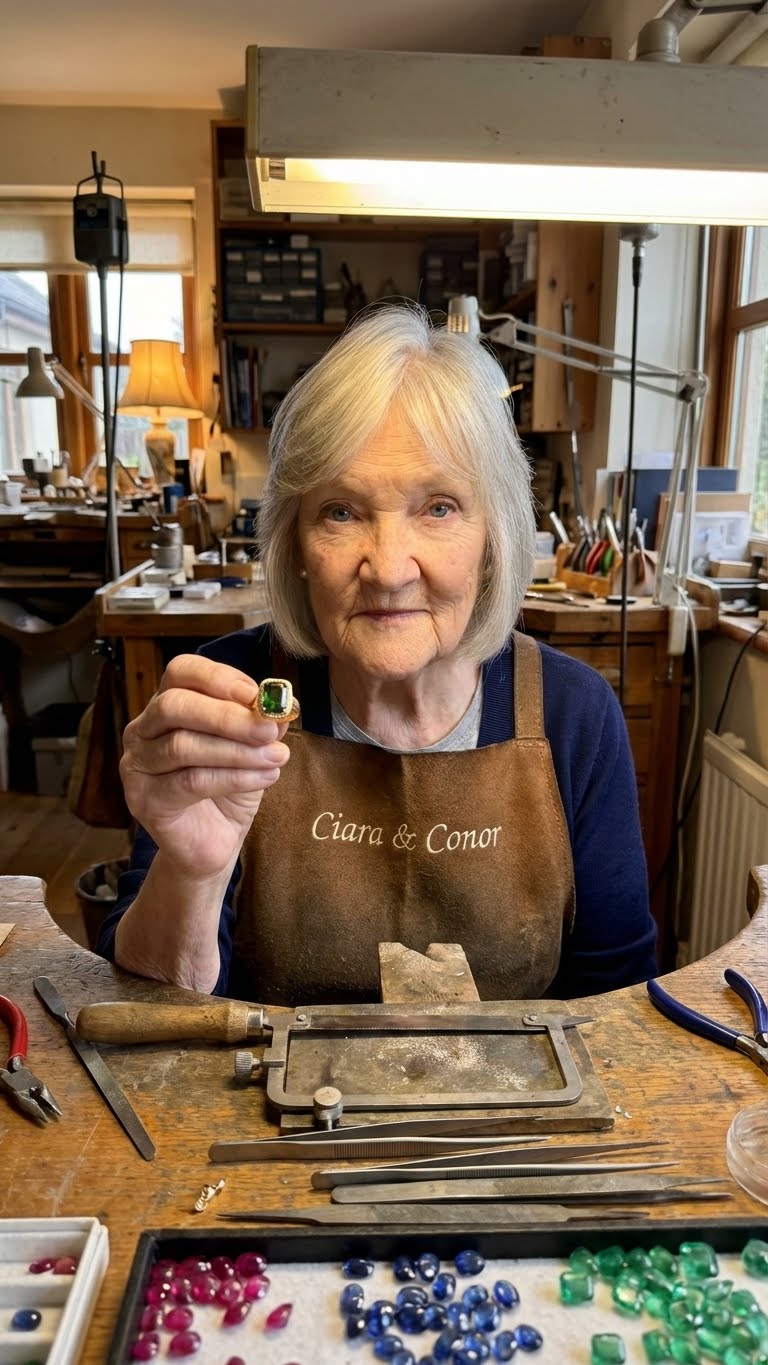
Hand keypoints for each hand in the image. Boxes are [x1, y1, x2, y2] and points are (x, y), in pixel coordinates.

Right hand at [120, 654, 289, 878]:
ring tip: (275, 757)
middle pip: (174, 705)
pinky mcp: (144, 800)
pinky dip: (233, 777)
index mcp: (166, 705)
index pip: (181, 672)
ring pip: (183, 746)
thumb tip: (278, 710)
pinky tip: (264, 778)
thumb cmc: (227, 788)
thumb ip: (260, 724)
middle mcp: (142, 730)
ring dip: (237, 750)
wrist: (213, 843)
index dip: (218, 678)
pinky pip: (190, 782)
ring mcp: (137, 766)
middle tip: (268, 727)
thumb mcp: (251, 748)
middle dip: (227, 716)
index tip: (257, 695)